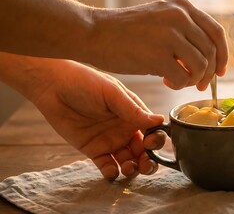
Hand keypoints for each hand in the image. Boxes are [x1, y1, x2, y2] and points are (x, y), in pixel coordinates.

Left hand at [29, 59, 166, 179]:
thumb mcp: (112, 94)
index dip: (156, 141)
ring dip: (132, 168)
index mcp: (134, 114)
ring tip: (128, 168)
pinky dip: (112, 172)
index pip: (152, 131)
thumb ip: (134, 110)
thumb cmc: (86, 82)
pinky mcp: (93, 150)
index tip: (150, 144)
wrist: (53, 87)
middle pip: (144, 151)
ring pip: (128, 161)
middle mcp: (125, 129)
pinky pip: (106, 165)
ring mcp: (110, 140)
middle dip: (148, 161)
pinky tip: (112, 171)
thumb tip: (159, 120)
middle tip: (145, 166)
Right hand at [87, 0, 227, 90]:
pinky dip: (178, 85)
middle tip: (199, 84)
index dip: (223, 55)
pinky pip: (183, 78)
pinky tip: (165, 80)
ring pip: (201, 66)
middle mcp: (180, 17)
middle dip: (209, 74)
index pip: (216, 33)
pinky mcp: (158, 54)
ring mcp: (169, 35)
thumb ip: (185, 33)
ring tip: (178, 80)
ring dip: (193, 80)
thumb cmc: (126, 32)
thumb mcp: (161, 20)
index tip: (220, 71)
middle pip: (211, 52)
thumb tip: (208, 62)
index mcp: (182, 7)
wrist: (94, 32)